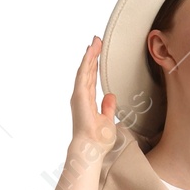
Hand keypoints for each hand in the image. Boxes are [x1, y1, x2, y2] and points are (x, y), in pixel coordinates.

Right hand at [69, 35, 116, 158]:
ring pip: (85, 70)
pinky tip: (90, 52)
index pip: (91, 79)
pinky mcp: (79, 96)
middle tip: (96, 41)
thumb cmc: (98, 140)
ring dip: (90, 55)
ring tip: (95, 42)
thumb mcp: (107, 120)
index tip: (98, 53)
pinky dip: (87, 63)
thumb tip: (110, 95)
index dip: (94, 65)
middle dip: (92, 56)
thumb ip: (108, 107)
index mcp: (88, 101)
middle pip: (87, 71)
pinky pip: (83, 75)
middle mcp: (81, 96)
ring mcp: (79, 95)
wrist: (91, 149)